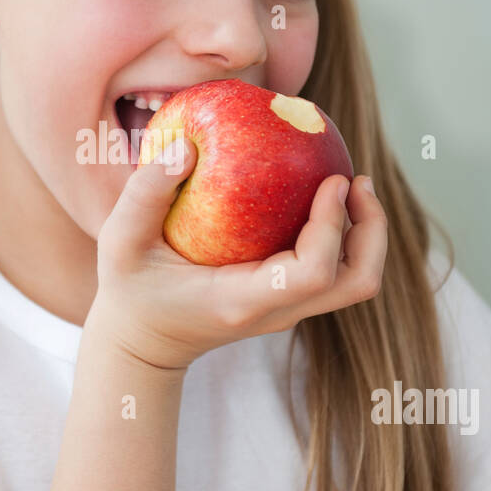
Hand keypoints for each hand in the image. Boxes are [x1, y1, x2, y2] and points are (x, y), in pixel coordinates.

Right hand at [88, 137, 387, 371]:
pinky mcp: (287, 299)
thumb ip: (146, 192)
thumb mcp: (118, 241)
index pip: (314, 273)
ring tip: (350, 184)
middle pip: (358, 282)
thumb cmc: (129, 290)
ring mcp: (287, 308)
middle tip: (357, 180)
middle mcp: (276, 310)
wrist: (142, 345)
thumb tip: (187, 146)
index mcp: (242, 300)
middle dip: (372, 231)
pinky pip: (334, 268)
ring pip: (356, 281)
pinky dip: (342, 234)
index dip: (334, 226)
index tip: (332, 180)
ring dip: (365, 234)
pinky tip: (319, 194)